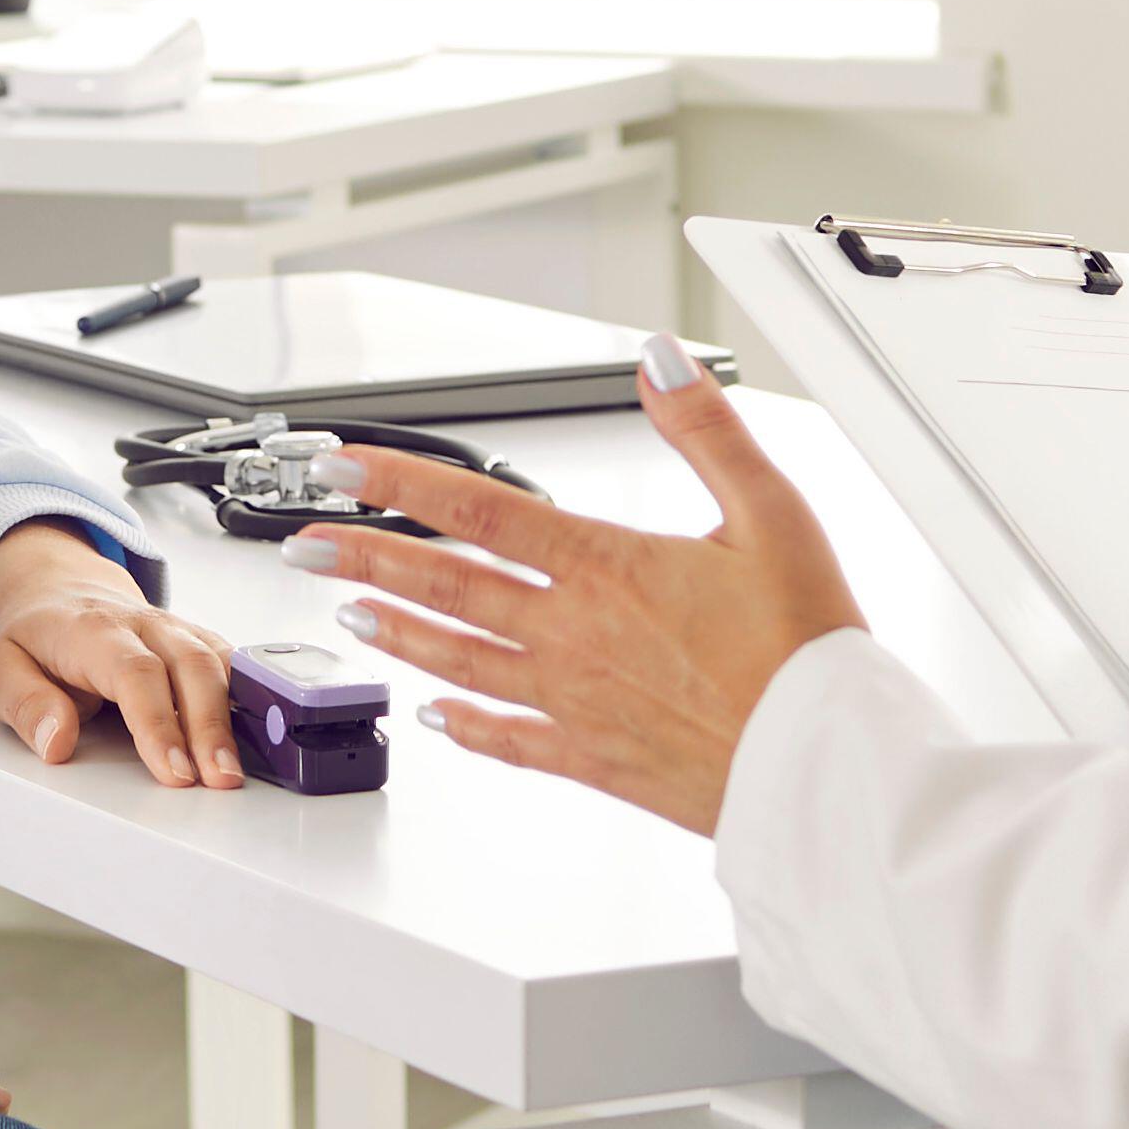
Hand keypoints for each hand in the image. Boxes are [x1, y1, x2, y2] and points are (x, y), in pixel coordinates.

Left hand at [0, 518, 250, 789]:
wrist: (60, 589)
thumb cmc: (36, 638)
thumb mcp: (2, 670)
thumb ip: (27, 705)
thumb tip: (57, 741)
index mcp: (92, 629)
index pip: (135, 672)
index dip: (159, 723)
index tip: (174, 770)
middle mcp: (142, 623)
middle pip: (190, 665)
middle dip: (209, 727)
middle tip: (219, 780)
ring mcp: (175, 627)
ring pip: (218, 661)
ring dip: (235, 716)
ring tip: (237, 769)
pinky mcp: (196, 638)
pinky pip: (230, 661)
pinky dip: (249, 695)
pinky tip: (257, 734)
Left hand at [281, 363, 860, 835]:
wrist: (823, 765)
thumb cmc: (805, 650)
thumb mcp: (772, 513)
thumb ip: (706, 432)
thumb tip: (659, 364)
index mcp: (607, 567)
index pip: (477, 508)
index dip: (397, 483)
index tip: (343, 468)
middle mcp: (572, 635)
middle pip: (444, 585)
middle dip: (363, 559)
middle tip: (305, 544)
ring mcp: (574, 701)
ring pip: (458, 661)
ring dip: (394, 635)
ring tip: (347, 616)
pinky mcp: (594, 760)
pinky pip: (509, 742)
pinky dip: (464, 728)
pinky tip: (435, 717)